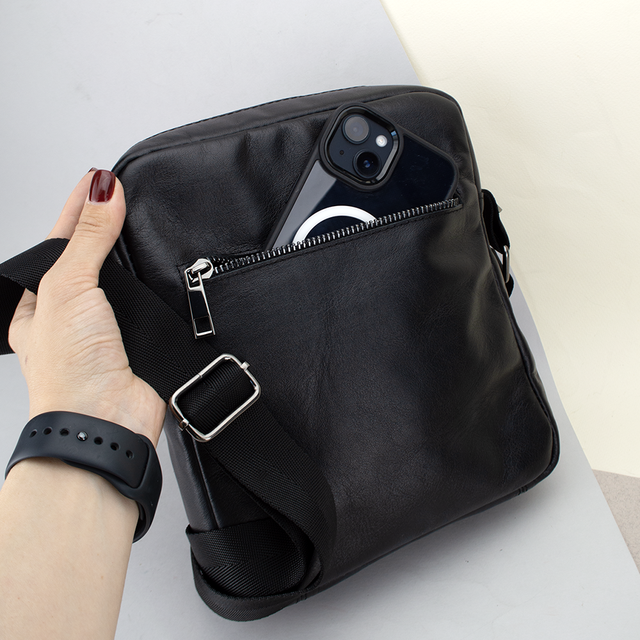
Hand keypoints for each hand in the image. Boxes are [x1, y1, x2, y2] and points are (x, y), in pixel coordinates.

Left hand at [8, 170, 165, 444]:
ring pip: (120, 281)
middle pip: (88, 257)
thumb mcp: (67, 289)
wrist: (107, 422)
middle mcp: (73, 314)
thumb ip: (87, 239)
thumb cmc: (70, 373)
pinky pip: (148, 305)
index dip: (77, 207)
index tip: (98, 177)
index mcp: (39, 301)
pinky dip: (156, 286)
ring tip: (138, 223)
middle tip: (118, 193)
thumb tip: (103, 192)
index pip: (59, 239)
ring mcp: (107, 328)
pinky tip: (161, 273)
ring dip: (130, 255)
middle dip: (103, 227)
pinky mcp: (140, 340)